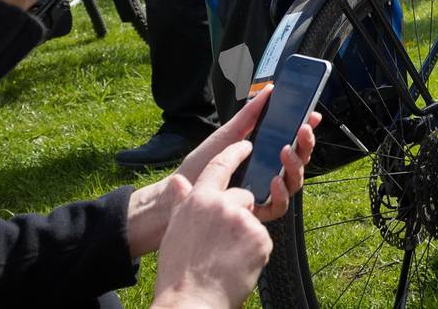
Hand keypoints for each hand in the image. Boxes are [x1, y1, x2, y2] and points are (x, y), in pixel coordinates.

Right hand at [150, 141, 272, 308]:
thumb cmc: (178, 271)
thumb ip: (182, 203)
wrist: (190, 301)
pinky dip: (254, 252)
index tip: (246, 144)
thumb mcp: (175, 230)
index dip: (235, 152)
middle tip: (222, 241)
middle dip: (238, 213)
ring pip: (253, 220)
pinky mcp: (260, 238)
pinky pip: (262, 239)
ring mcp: (243, 220)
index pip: (220, 164)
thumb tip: (177, 183)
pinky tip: (237, 266)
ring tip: (224, 258)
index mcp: (199, 199)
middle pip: (242, 196)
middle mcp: (223, 204)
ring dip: (244, 235)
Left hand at [176, 84, 319, 222]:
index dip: (305, 130)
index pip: (292, 141)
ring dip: (295, 165)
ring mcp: (264, 193)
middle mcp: (269, 173)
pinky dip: (280, 193)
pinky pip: (279, 206)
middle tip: (302, 130)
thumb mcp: (226, 135)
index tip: (312, 115)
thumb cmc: (200, 165)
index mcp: (264, 154)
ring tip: (285, 150)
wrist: (177, 194)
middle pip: (299, 160)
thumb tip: (269, 90)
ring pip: (294, 182)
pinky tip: (274, 179)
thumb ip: (249, 115)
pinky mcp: (257, 212)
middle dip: (305, 144)